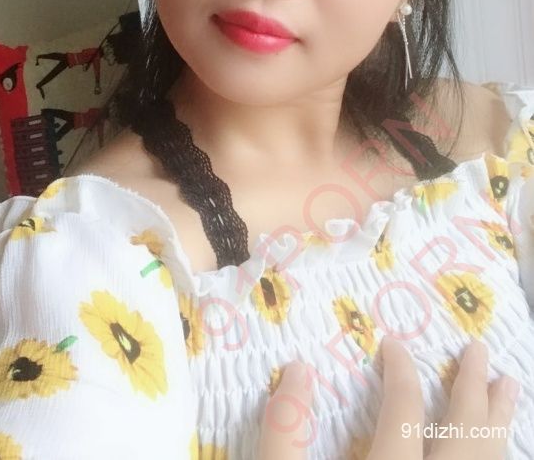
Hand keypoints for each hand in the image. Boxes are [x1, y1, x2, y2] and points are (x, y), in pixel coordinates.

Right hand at [257, 338, 519, 459]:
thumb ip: (284, 431)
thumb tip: (297, 368)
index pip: (404, 413)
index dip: (400, 374)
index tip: (394, 345)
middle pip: (465, 438)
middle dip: (475, 391)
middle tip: (482, 352)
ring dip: (499, 425)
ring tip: (510, 390)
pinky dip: (493, 455)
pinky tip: (492, 446)